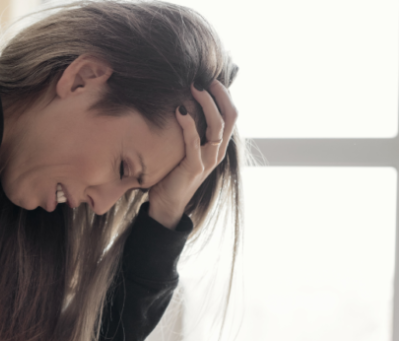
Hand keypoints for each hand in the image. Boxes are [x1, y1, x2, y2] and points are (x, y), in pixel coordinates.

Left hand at [147, 80, 238, 228]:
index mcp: (218, 146)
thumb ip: (189, 131)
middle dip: (220, 94)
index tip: (210, 79)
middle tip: (205, 78)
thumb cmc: (173, 173)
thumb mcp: (185, 148)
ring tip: (193, 87)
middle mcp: (218, 151)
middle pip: (230, 116)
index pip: (231, 114)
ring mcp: (208, 160)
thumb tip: (181, 103)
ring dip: (206, 103)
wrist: (167, 204)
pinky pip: (194, 141)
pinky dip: (188, 123)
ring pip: (217, 125)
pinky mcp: (195, 167)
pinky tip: (178, 111)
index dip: (225, 95)